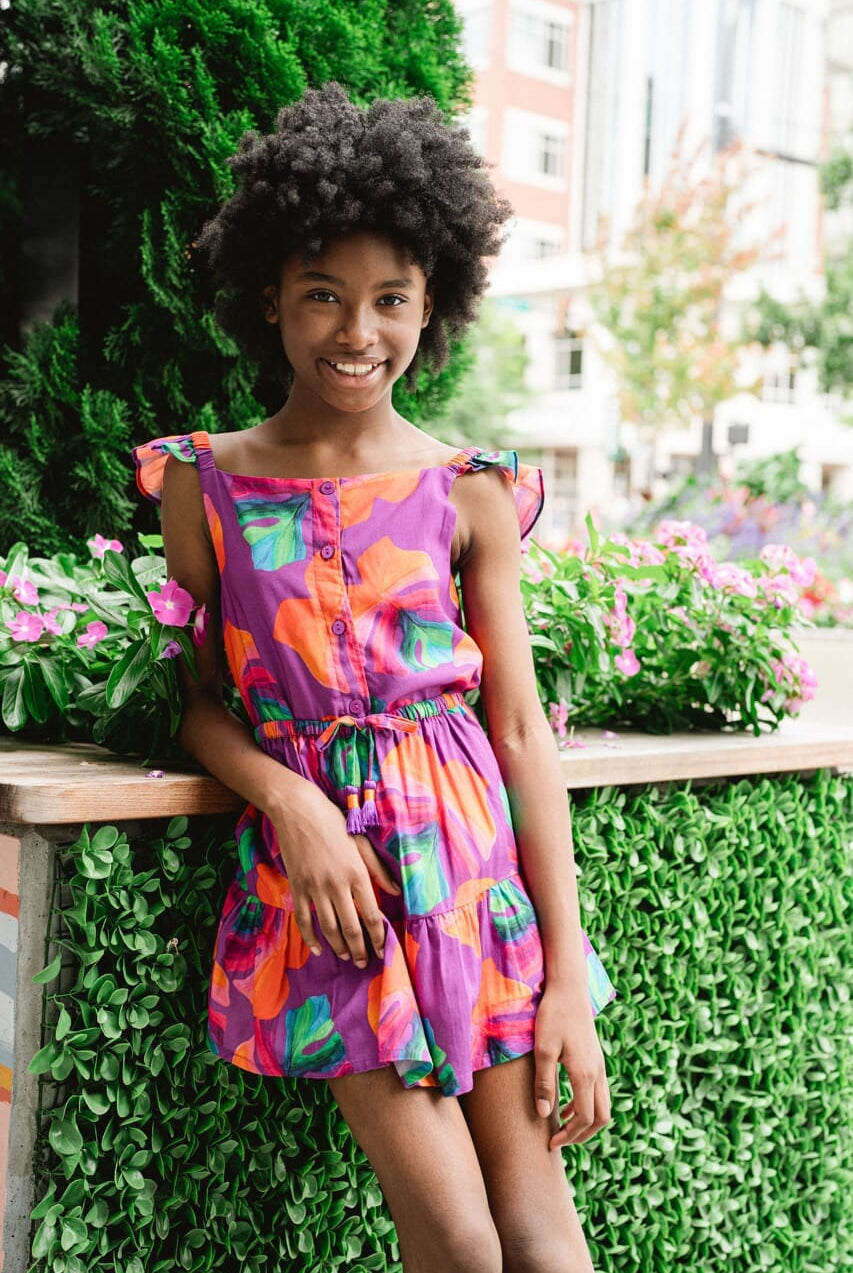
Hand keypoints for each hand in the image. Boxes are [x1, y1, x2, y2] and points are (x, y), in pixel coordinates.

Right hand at [271, 786, 399, 967]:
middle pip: (351, 928)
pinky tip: (319, 948)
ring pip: (328, 928)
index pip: (371, 915)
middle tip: (365, 962)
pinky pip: (304, 920)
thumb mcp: (362, 842)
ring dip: (339, 947)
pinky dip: (311, 938)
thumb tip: (397, 893)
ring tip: (347, 956)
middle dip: (360, 949)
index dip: (378, 938)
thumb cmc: (334, 823)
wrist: (298, 810)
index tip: (383, 950)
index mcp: (357, 873)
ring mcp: (314, 888)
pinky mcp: (297, 887)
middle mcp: (336, 885)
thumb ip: (380, 870)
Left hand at [533, 987, 610, 1149]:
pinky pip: (598, 1093)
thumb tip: (544, 1115)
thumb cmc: (553, 1016)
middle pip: (601, 1118)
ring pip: (603, 1106)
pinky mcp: (596, 1059)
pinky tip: (565, 1104)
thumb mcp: (543, 1049)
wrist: (570, 988)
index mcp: (585, 1074)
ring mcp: (600, 1066)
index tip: (550, 1143)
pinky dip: (586, 1106)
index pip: (584, 1118)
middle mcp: (598, 1073)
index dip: (568, 1136)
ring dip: (585, 1122)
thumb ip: (544, 1083)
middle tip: (559, 1142)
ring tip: (561, 1128)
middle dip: (582, 1135)